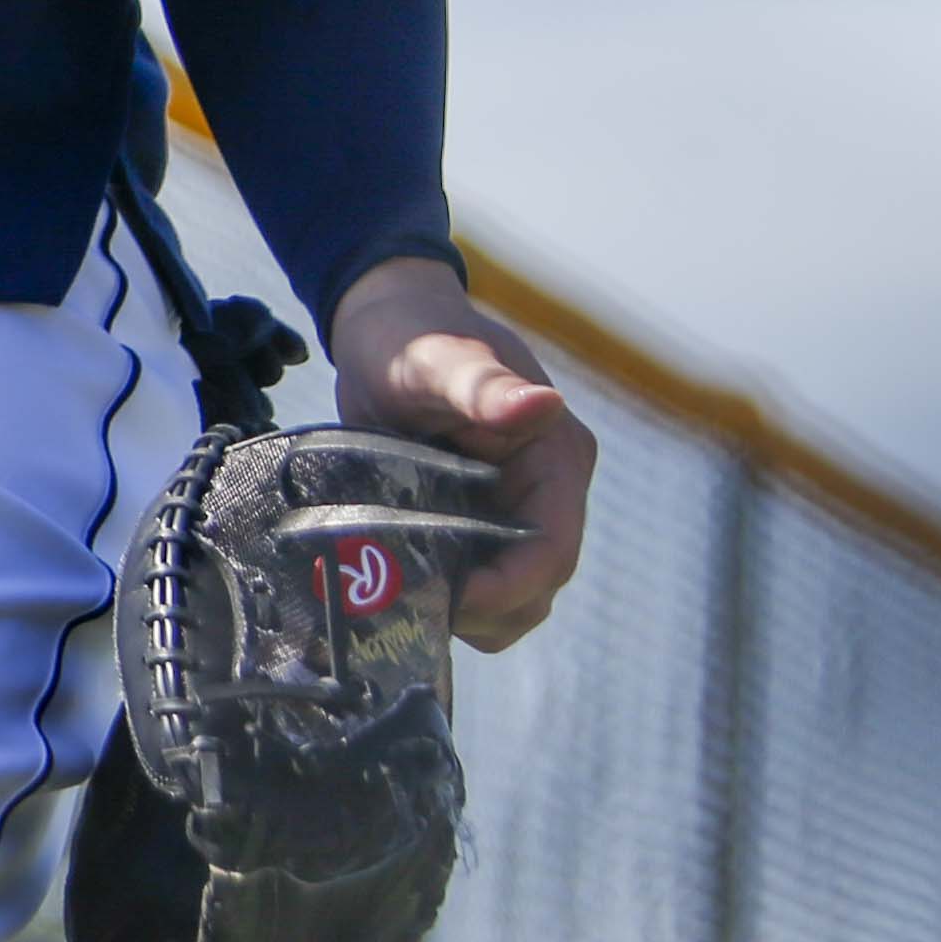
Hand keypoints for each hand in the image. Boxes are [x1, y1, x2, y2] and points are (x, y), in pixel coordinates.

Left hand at [327, 255, 591, 649]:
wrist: (384, 326)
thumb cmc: (412, 336)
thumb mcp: (439, 361)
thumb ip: (483, 387)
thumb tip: (542, 403)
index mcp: (556, 459)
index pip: (553, 549)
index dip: (511, 588)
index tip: (456, 602)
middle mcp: (547, 492)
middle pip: (537, 586)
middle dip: (487, 612)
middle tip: (416, 611)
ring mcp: (513, 510)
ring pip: (512, 595)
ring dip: (467, 614)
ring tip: (403, 604)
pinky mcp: (477, 520)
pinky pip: (477, 577)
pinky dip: (447, 596)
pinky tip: (400, 590)